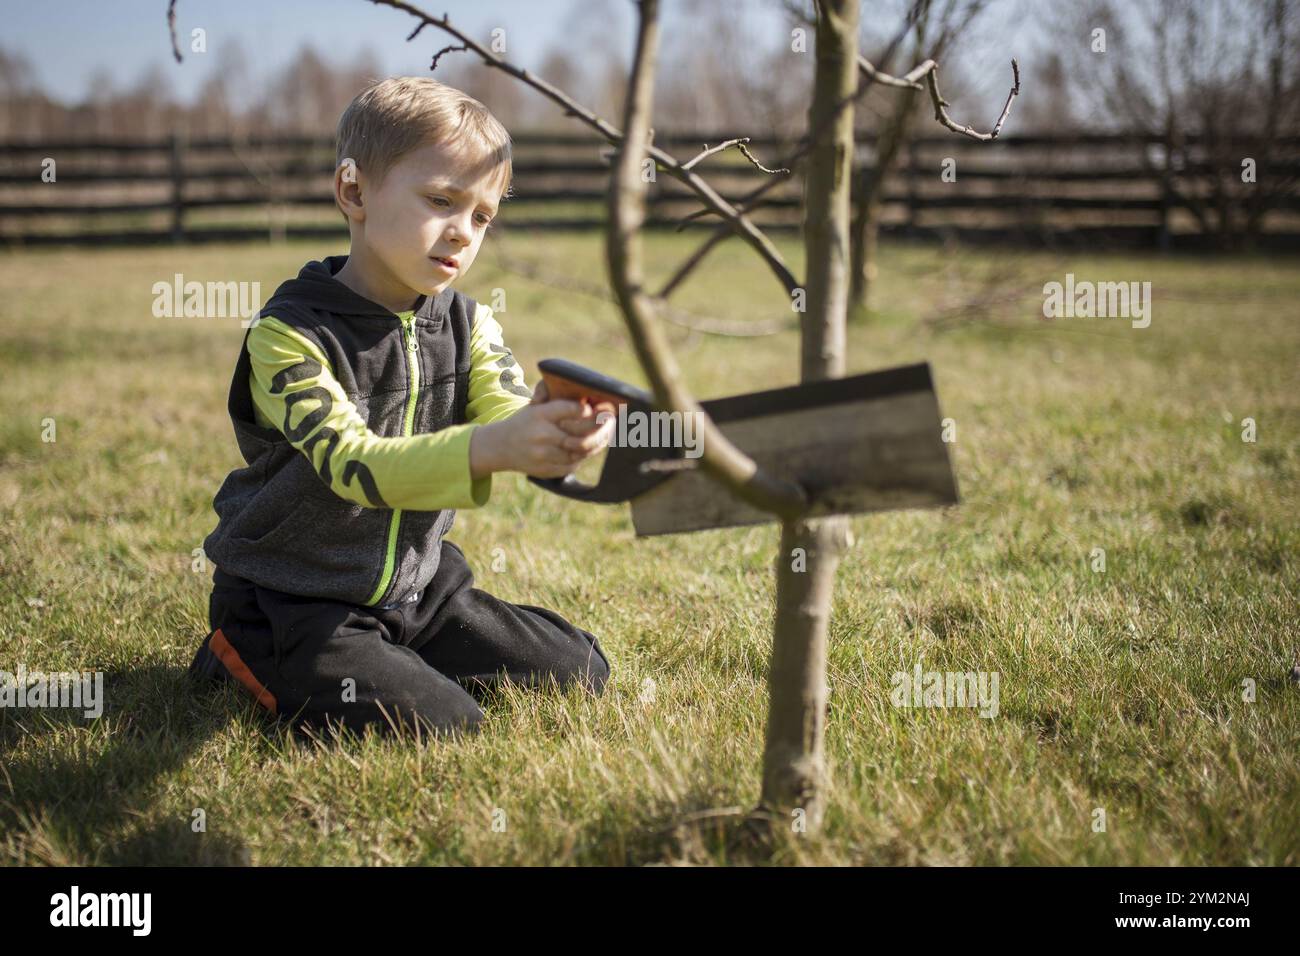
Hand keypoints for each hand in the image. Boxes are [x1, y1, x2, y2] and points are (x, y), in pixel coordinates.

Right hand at [470, 392, 614, 479]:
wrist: (500, 447)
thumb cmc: (524, 422)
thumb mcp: (535, 405)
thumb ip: (555, 398)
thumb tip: (584, 397)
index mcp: (541, 414)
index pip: (572, 410)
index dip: (590, 410)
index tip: (601, 408)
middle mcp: (543, 435)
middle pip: (582, 434)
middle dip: (602, 427)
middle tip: (610, 420)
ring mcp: (545, 454)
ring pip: (581, 451)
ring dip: (598, 442)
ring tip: (606, 433)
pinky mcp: (547, 469)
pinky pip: (574, 464)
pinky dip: (585, 455)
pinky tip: (591, 447)